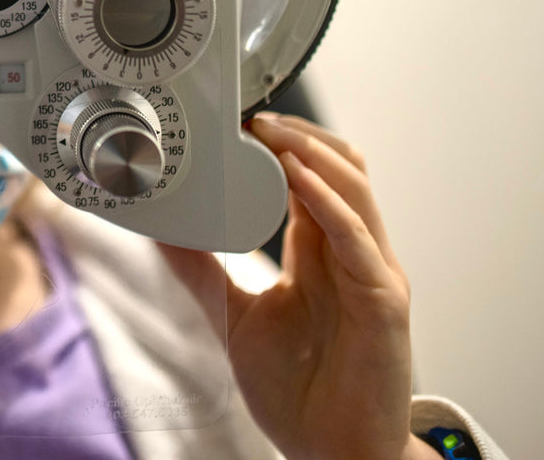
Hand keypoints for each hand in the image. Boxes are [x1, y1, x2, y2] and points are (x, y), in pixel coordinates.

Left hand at [158, 113, 431, 459]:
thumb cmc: (298, 389)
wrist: (332, 452)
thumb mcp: (234, 315)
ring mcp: (373, 275)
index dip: (281, 145)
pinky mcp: (383, 302)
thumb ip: (201, 271)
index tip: (238, 121)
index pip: (311, 179)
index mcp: (321, 255)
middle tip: (252, 116)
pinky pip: (359, 238)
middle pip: (341, 169)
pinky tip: (298, 180)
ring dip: (313, 154)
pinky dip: (328, 202)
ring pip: (355, 189)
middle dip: (299, 136)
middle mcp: (353, 256)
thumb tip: (160, 230)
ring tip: (272, 132)